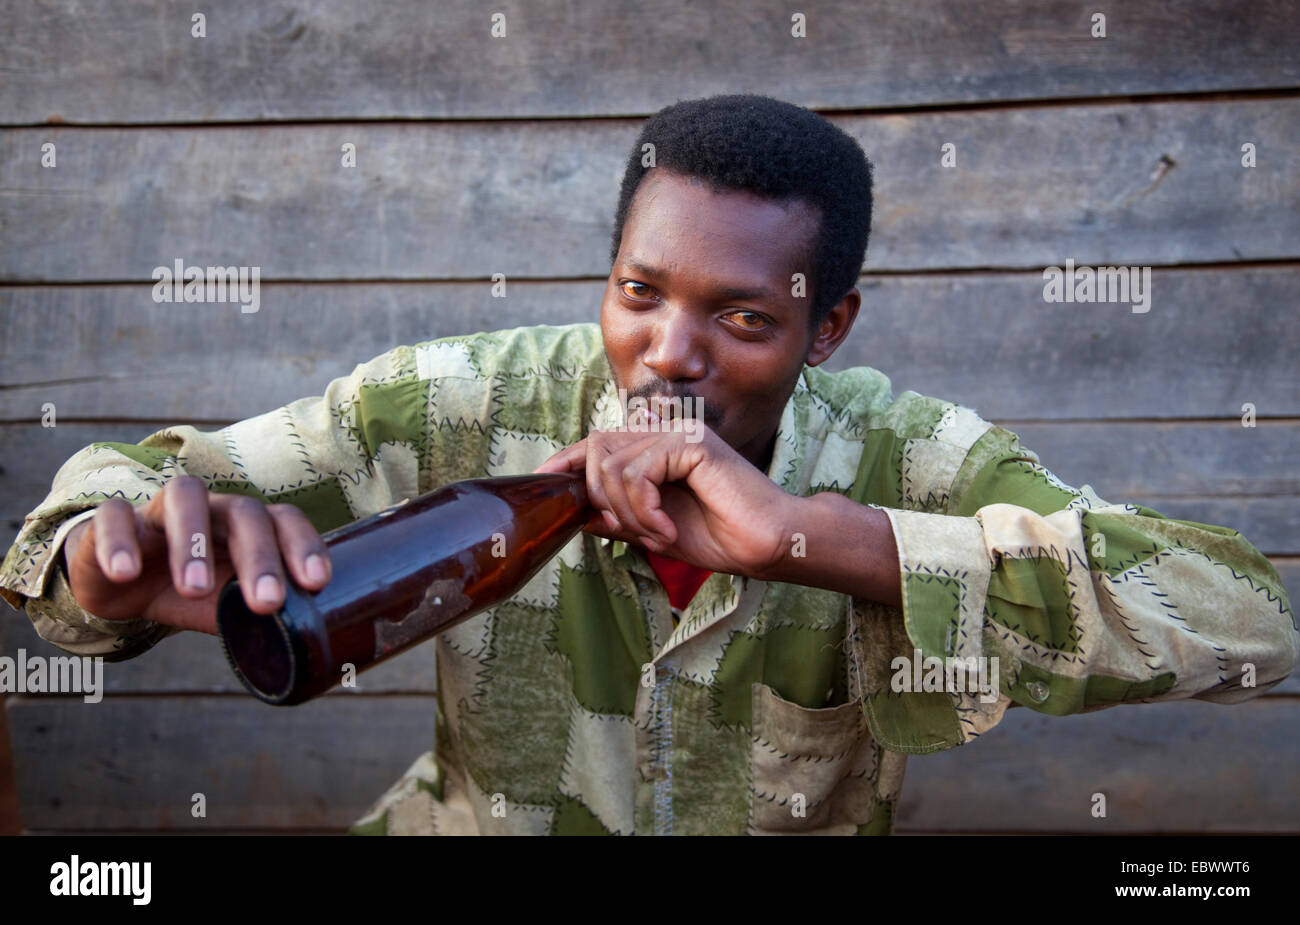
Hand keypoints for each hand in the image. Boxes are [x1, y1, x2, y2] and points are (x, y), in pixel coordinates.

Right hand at [61, 475, 331, 634]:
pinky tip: (125, 574)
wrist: (121, 583)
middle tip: (267, 601)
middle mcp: (212, 508)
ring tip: (194, 589)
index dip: (304, 546)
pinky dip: (119, 543)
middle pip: (244, 512)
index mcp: (248, 527)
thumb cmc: (190, 592)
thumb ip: (258, 620)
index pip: (285, 520)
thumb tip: (303, 653)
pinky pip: (114, 517)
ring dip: (193, 541)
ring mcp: (162, 509)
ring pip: (184, 496)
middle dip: (259, 556)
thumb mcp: (225, 607)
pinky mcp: (113, 520)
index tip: (317, 582)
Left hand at [534, 416, 796, 577]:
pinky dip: (644, 508)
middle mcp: (664, 432)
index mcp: (655, 448)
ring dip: (627, 512)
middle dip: (601, 499)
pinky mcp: (691, 442)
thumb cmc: (721, 537)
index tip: (540, 483)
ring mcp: (679, 432)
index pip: (596, 444)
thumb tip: (576, 513)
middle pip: (596, 449)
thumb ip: (618, 516)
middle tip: (633, 532)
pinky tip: (666, 529)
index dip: (563, 461)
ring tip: (657, 535)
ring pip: (613, 466)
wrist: (766, 545)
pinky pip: (638, 472)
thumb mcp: (653, 530)